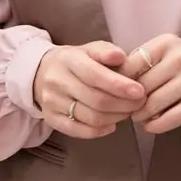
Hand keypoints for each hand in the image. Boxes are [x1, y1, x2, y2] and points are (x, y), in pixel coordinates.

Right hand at [33, 40, 147, 138]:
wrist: (40, 73)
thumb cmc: (74, 61)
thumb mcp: (88, 49)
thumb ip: (105, 51)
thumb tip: (121, 57)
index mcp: (69, 60)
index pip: (95, 75)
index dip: (119, 85)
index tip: (140, 91)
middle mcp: (58, 81)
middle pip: (96, 100)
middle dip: (123, 104)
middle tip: (140, 103)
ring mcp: (53, 102)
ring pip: (90, 117)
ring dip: (116, 117)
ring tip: (128, 112)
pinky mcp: (52, 119)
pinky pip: (79, 131)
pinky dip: (100, 131)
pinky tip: (112, 125)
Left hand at [119, 35, 180, 133]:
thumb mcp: (171, 52)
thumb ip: (145, 62)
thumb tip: (112, 80)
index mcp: (167, 43)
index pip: (131, 64)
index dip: (119, 82)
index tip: (115, 92)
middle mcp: (180, 57)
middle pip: (140, 86)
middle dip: (129, 102)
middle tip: (125, 109)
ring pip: (154, 103)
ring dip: (141, 115)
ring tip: (138, 117)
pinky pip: (171, 118)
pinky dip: (156, 125)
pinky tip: (151, 126)